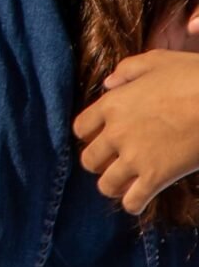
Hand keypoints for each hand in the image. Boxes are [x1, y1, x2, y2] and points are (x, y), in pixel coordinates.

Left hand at [74, 49, 198, 213]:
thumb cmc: (193, 76)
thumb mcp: (155, 61)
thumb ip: (126, 71)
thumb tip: (108, 83)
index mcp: (111, 104)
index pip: (80, 128)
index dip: (89, 135)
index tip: (102, 137)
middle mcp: (116, 133)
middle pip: (88, 159)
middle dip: (98, 162)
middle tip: (113, 162)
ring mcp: (135, 157)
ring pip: (105, 185)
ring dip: (112, 186)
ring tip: (124, 183)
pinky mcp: (158, 176)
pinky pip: (133, 202)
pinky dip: (133, 204)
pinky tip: (140, 200)